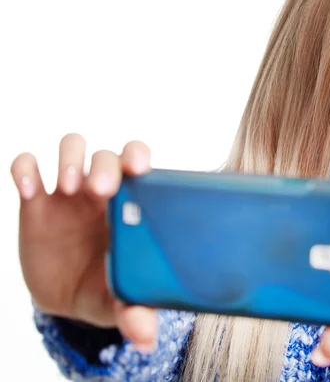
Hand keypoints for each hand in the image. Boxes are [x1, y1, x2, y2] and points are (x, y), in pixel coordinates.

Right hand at [12, 133, 157, 351]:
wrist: (67, 296)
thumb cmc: (105, 287)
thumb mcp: (119, 300)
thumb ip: (134, 312)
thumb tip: (145, 339)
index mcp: (131, 204)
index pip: (139, 163)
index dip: (138, 157)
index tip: (138, 169)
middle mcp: (103, 191)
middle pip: (106, 155)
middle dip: (103, 166)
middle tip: (99, 190)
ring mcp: (68, 193)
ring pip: (71, 148)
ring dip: (70, 159)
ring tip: (68, 186)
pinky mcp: (36, 202)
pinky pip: (27, 168)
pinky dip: (25, 169)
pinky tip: (29, 188)